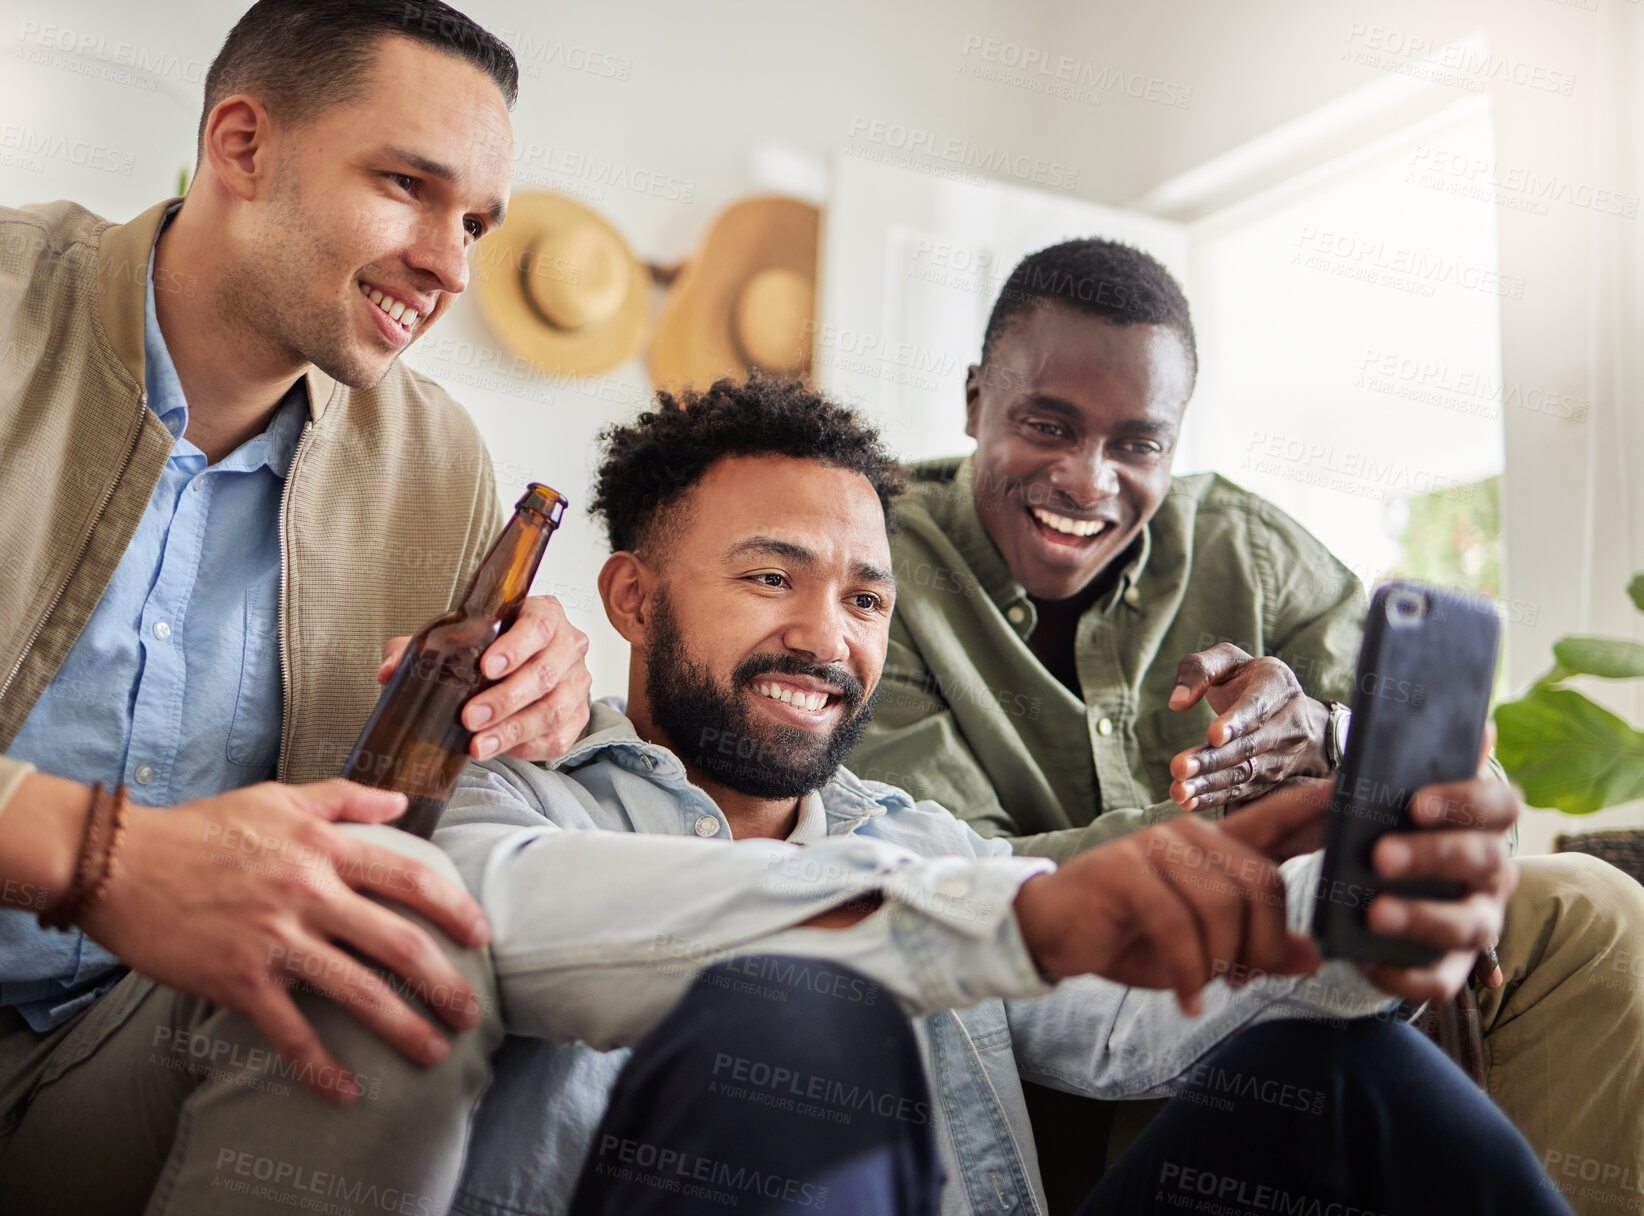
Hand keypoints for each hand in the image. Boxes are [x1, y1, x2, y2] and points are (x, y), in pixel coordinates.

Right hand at [78, 780, 492, 1104]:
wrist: (121, 862)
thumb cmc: (202, 827)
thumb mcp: (279, 797)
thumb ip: (344, 795)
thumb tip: (400, 801)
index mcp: (325, 849)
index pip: (410, 880)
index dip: (454, 909)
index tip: (481, 936)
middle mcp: (311, 894)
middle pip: (398, 943)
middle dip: (443, 983)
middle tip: (472, 1012)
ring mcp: (276, 939)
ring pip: (356, 990)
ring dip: (402, 1028)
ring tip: (433, 1054)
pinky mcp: (239, 979)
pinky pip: (289, 1031)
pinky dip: (319, 1067)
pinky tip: (345, 1092)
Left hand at [379, 594, 591, 761]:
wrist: (523, 667)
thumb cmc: (492, 649)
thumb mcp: (457, 640)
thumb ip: (421, 649)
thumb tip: (389, 669)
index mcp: (544, 614)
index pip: (537, 625)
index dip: (514, 647)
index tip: (486, 668)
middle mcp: (568, 646)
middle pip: (544, 673)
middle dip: (505, 699)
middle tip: (470, 716)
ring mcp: (577, 682)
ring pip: (554, 709)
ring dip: (513, 729)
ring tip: (479, 743)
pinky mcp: (578, 715)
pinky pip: (559, 736)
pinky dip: (528, 746)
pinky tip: (501, 748)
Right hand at [1014, 790, 1325, 1015]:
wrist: (1051, 933)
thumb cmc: (1130, 937)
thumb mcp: (1204, 951)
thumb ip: (1258, 948)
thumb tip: (1311, 956)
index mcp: (1213, 848)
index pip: (1272, 820)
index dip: (1312, 807)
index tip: (1351, 791)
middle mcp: (1188, 836)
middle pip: (1260, 882)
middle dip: (1263, 944)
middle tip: (1244, 982)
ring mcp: (1154, 847)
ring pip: (1222, 904)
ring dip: (1221, 961)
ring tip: (1207, 988)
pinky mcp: (1123, 870)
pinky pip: (1177, 923)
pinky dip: (1188, 971)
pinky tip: (1185, 999)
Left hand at [1168, 644, 1331, 810]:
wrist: (1291, 710)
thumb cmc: (1247, 679)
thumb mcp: (1227, 660)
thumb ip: (1198, 669)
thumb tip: (1176, 702)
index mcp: (1278, 684)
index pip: (1258, 706)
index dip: (1237, 722)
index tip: (1213, 735)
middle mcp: (1289, 721)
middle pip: (1250, 746)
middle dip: (1213, 759)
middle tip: (1179, 767)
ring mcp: (1284, 754)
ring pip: (1246, 773)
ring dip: (1210, 784)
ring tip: (1179, 790)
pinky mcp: (1273, 778)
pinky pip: (1244, 791)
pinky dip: (1215, 798)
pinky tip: (1188, 801)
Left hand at [1358, 774, 1517, 1002]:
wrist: (1364, 887)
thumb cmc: (1386, 827)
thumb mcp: (1390, 796)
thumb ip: (1421, 765)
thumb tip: (1482, 726)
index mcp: (1483, 826)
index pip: (1502, 806)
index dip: (1466, 802)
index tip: (1415, 804)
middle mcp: (1492, 874)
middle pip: (1485, 860)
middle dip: (1433, 855)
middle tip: (1380, 855)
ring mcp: (1478, 922)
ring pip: (1470, 925)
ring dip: (1423, 917)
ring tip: (1374, 912)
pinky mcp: (1451, 966)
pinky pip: (1440, 980)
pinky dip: (1404, 975)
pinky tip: (1365, 959)